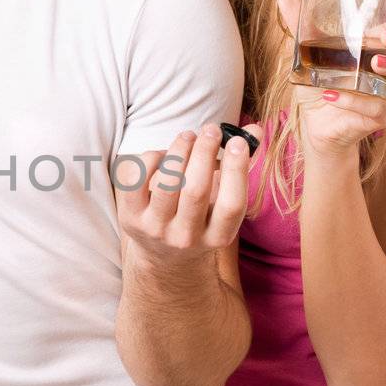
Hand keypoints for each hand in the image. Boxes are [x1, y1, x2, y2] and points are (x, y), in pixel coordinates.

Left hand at [116, 123, 260, 265]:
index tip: (237, 141)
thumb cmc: (201, 217)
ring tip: (188, 136)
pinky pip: (137, 181)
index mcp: (218, 236)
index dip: (236, 169)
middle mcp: (187, 238)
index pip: (232, 204)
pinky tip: (163, 155)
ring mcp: (156, 230)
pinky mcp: (131, 219)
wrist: (165, 255)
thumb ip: (239, 167)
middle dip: (204, 152)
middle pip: (196, 190)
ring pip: (167, 184)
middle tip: (211, 130)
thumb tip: (254, 130)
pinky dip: (151, 160)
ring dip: (179, 151)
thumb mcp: (223, 203)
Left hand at [280, 0, 385, 156]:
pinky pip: (378, 108)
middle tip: (382, 38)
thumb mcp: (308, 52)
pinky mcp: (382, 117)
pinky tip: (332, 94)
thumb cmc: (321, 81)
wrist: (314, 123)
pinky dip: (354, 100)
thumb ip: (302, 26)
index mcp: (385, 44)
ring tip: (372, 64)